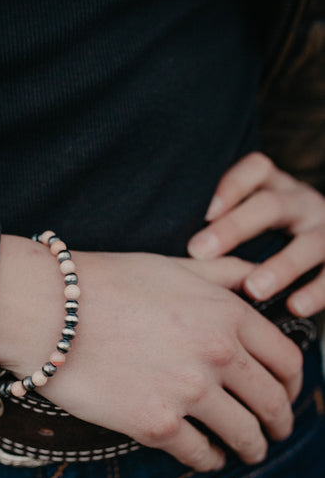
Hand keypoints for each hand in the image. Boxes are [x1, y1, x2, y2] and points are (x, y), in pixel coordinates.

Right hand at [0, 237, 302, 471]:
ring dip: (253, 449)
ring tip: (247, 452)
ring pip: (245, 435)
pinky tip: (208, 458)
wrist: (47, 309)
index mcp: (227, 313)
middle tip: (277, 431)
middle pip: (273, 402)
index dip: (294, 384)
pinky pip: (201, 455)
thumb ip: (224, 272)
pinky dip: (210, 461)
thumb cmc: (106, 282)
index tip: (287, 394)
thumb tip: (259, 279)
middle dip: (281, 422)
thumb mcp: (174, 265)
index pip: (286, 359)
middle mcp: (218, 353)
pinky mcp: (156, 425)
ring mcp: (189, 392)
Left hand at [187, 152, 324, 315]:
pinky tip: (296, 307)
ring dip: (282, 266)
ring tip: (254, 288)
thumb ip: (219, 233)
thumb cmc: (270, 245)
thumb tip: (167, 258)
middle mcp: (302, 203)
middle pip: (271, 205)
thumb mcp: (251, 226)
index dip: (231, 186)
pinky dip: (317, 291)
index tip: (203, 212)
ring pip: (309, 242)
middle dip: (235, 229)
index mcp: (276, 189)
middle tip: (202, 252)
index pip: (256, 169)